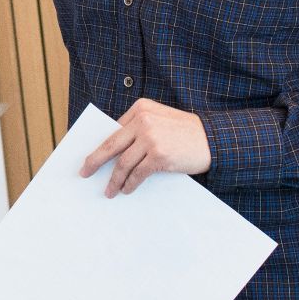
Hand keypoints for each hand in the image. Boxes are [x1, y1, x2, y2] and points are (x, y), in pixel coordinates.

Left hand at [80, 98, 212, 197]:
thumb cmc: (187, 132)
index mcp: (141, 108)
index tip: (90, 158)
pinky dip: (129, 184)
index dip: (100, 146)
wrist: (214, 139)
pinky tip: (126, 190)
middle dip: (94, 161)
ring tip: (109, 190)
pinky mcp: (159, 155)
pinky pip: (137, 173)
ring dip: (114, 180)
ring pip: (123, 163)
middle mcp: (144, 120)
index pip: (114, 130)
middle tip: (84, 172)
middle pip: (111, 144)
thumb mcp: (161, 119)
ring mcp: (151, 138)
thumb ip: (139, 127)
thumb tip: (114, 150)